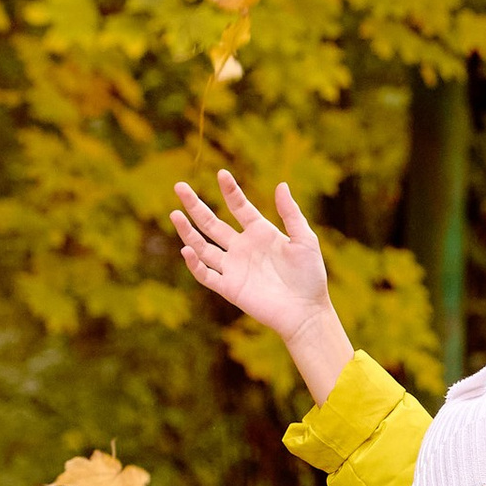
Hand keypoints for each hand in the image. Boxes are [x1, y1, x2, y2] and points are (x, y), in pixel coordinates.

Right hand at [172, 170, 354, 403]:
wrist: (307, 311)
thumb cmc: (310, 276)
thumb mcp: (305, 240)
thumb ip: (291, 213)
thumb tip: (281, 184)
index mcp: (260, 233)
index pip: (239, 207)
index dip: (230, 191)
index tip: (222, 173)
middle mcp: (242, 248)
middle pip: (212, 223)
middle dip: (195, 206)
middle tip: (179, 186)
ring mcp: (234, 268)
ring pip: (203, 246)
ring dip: (187, 231)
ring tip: (174, 213)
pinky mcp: (229, 288)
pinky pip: (206, 275)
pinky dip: (195, 263)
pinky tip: (187, 249)